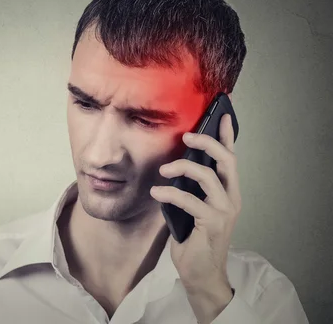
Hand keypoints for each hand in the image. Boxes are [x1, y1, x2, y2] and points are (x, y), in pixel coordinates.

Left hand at [150, 114, 240, 322]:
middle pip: (226, 160)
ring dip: (183, 168)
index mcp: (228, 191)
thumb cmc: (194, 238)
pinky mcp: (213, 224)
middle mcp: (231, 198)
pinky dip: (171, 193)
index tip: (223, 114)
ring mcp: (224, 211)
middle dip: (207, 143)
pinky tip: (157, 193)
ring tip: (163, 170)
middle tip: (186, 137)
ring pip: (208, 177)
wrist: (201, 273)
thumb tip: (173, 164)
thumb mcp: (193, 206)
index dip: (227, 135)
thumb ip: (190, 187)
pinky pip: (190, 201)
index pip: (230, 158)